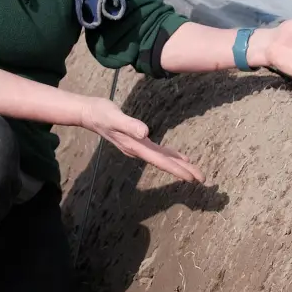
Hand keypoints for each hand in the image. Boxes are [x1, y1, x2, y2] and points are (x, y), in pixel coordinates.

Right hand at [76, 96, 203, 182]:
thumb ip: (129, 125)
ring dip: (179, 166)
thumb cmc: (101, 113)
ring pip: (163, 159)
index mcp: (135, 146)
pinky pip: (158, 152)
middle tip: (202, 179)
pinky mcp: (138, 141)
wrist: (89, 113)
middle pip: (164, 163)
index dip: (177, 169)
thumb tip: (145, 133)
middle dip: (183, 171)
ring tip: (195, 172)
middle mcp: (138, 150)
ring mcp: (138, 147)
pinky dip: (170, 155)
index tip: (192, 178)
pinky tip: (180, 157)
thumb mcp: (114, 117)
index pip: (160, 160)